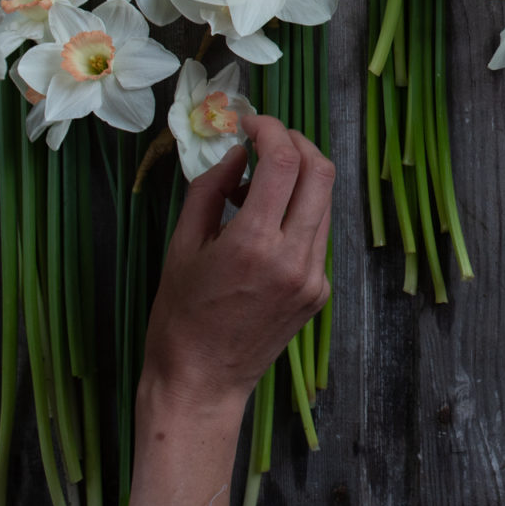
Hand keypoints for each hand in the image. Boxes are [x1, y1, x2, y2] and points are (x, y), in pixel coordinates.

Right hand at [130, 117, 333, 505]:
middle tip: (264, 138)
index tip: (248, 122)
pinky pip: (318, 234)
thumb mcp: (181, 247)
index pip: (283, 162)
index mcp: (255, 245)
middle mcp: (295, 258)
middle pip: (320, 172)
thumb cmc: (179, 318)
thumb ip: (210, 190)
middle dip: (295, 142)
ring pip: (325, 201)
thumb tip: (237, 152)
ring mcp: (314, 277)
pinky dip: (298, 212)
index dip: (270, 129)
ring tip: (255, 184)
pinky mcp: (320, 291)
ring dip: (298, 177)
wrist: (201, 383)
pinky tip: (265, 222)